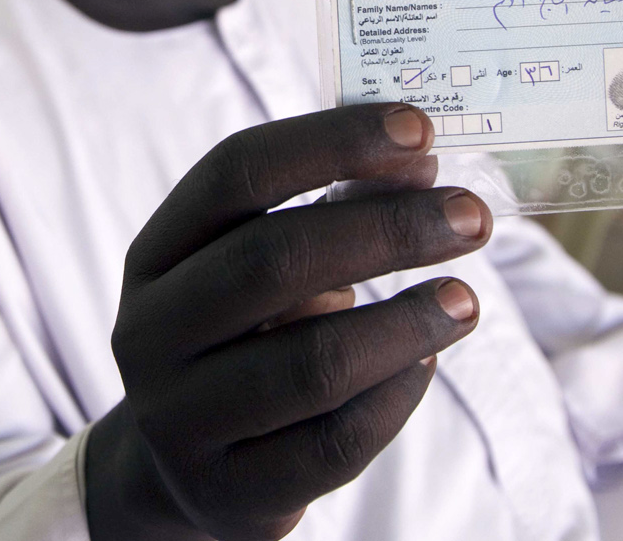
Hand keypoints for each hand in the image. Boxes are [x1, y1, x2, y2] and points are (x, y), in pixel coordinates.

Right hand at [85, 104, 490, 540]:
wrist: (184, 468)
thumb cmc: (244, 336)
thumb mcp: (261, 264)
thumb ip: (334, 207)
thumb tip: (420, 160)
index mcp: (157, 254)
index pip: (234, 173)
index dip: (330, 141)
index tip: (419, 129)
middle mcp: (150, 333)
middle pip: (273, 261)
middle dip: (388, 230)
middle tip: (472, 217)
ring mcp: (182, 421)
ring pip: (311, 365)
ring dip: (406, 322)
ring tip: (468, 298)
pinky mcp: (231, 494)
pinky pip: (333, 445)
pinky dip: (396, 398)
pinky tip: (428, 362)